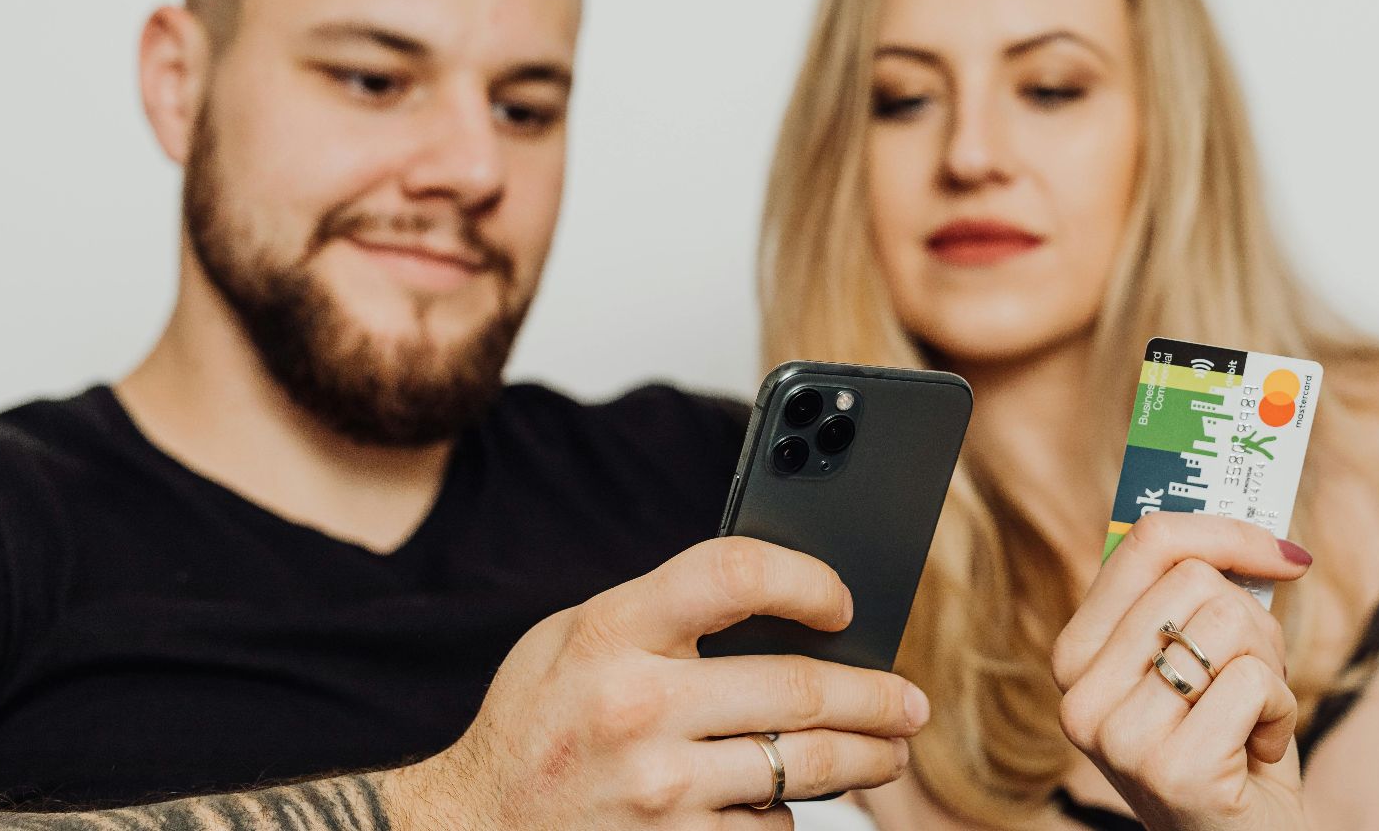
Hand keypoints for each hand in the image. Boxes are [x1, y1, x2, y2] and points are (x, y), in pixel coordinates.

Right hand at [386, 537, 928, 829]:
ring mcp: (656, 789)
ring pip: (803, 766)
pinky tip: (782, 802)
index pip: (734, 573)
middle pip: (798, 687)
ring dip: (865, 760)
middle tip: (909, 703)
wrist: (469, 828)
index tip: (844, 602)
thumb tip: (785, 605)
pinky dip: (784, 815)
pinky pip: (767, 827)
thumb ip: (663, 613)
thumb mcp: (576, 639)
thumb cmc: (537, 722)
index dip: (807, 580)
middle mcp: (635, 706)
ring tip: (886, 753)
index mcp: (610, 631)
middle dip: (876, 696)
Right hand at [1052, 513, 1313, 830]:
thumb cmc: (1228, 745)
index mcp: (1077, 655)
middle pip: (1198, 581)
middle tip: (1251, 682)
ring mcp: (1120, 736)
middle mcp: (1080, 694)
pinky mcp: (1172, 768)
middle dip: (1255, 626)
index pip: (1146, 542)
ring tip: (1249, 719)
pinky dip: (1282, 715)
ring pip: (1230, 625)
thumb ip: (1195, 598)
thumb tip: (1260, 527)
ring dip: (1270, 673)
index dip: (1226, 531)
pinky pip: (1256, 683)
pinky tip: (1257, 753)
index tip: (1283, 553)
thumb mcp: (1194, 662)